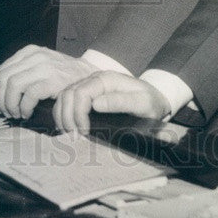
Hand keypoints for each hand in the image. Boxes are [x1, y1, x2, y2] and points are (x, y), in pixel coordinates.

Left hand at [0, 45, 93, 118]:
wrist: (89, 75)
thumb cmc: (63, 75)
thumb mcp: (42, 64)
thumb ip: (24, 71)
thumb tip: (1, 91)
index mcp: (29, 52)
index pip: (1, 71)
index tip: (1, 105)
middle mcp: (35, 56)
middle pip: (3, 78)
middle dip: (0, 99)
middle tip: (6, 112)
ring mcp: (44, 67)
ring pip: (13, 85)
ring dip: (10, 104)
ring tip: (16, 113)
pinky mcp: (53, 80)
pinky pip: (29, 94)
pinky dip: (24, 107)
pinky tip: (28, 113)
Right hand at [53, 72, 169, 133]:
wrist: (154, 100)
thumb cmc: (149, 103)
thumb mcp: (141, 103)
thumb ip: (120, 102)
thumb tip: (96, 104)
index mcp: (107, 79)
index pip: (81, 93)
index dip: (78, 114)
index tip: (84, 132)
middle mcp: (95, 79)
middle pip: (68, 94)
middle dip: (67, 117)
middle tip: (74, 137)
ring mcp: (89, 85)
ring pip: (64, 96)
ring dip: (62, 116)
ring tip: (70, 134)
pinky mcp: (86, 94)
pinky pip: (67, 101)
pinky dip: (62, 114)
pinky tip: (68, 128)